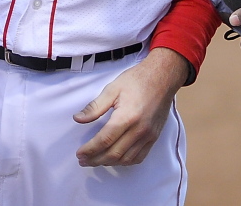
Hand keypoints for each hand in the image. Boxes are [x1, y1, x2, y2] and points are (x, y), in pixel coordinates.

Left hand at [74, 47, 188, 166]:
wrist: (163, 77)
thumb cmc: (138, 80)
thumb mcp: (113, 88)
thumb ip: (95, 106)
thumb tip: (78, 119)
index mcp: (127, 116)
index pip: (105, 140)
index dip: (90, 149)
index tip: (80, 153)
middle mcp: (139, 129)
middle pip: (114, 153)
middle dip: (95, 159)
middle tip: (83, 160)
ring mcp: (148, 135)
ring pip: (126, 159)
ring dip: (109, 163)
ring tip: (95, 160)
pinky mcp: (154, 137)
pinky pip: (139, 157)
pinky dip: (125, 162)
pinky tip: (115, 159)